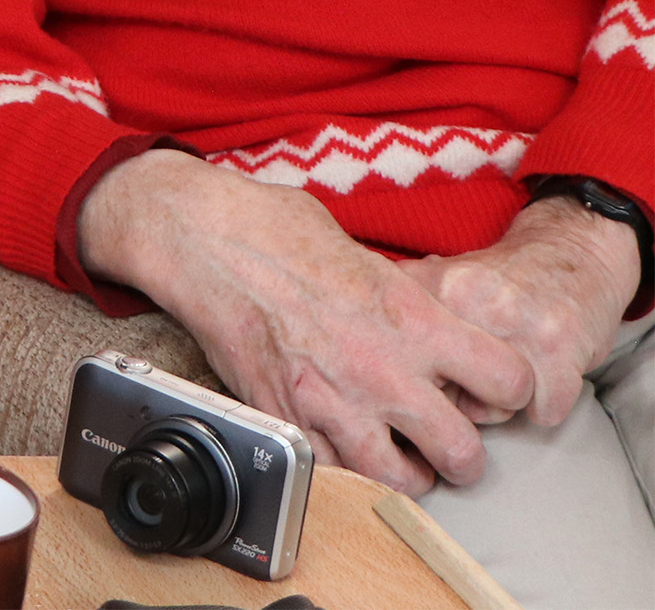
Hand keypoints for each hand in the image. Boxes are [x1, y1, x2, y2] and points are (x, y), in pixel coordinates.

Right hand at [78, 150, 532, 495]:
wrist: (198, 237)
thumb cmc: (271, 227)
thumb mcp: (357, 250)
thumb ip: (400, 298)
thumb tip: (424, 322)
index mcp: (410, 315)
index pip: (509, 381)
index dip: (505, 388)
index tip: (488, 387)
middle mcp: (380, 367)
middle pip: (465, 455)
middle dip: (459, 450)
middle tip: (442, 435)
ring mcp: (332, 400)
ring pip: (403, 481)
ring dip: (403, 468)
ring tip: (391, 446)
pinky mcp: (286, 418)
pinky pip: (336, 474)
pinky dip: (342, 466)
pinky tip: (336, 438)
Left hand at [399, 197, 640, 427]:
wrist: (572, 253)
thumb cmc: (500, 280)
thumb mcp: (442, 279)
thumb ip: (405, 312)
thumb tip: (369, 361)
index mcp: (432, 285)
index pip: (401, 360)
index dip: (415, 379)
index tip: (426, 376)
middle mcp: (468, 302)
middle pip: (444, 392)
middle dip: (459, 397)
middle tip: (477, 372)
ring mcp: (515, 326)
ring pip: (492, 408)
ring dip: (504, 404)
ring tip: (513, 371)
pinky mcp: (560, 351)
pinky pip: (542, 413)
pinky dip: (546, 405)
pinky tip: (546, 375)